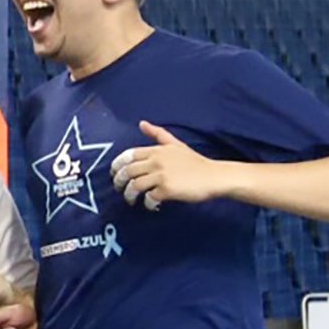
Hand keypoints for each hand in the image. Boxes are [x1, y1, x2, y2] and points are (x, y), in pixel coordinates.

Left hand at [112, 122, 227, 208]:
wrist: (213, 176)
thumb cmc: (194, 162)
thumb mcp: (176, 144)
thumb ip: (158, 134)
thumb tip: (142, 123)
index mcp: (157, 150)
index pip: (128, 155)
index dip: (117, 165)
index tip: (114, 173)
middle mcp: (157, 161)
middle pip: (127, 172)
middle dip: (119, 182)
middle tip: (119, 188)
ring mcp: (162, 175)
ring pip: (135, 186)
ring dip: (129, 195)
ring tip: (131, 200)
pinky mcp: (167, 189)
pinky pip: (149, 198)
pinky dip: (147, 203)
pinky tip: (151, 205)